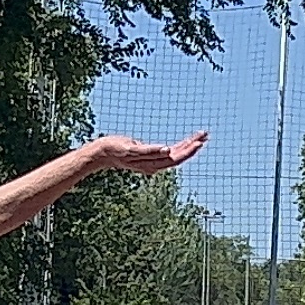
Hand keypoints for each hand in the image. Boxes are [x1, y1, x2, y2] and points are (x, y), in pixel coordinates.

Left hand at [81, 131, 206, 175]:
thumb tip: (167, 150)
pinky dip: (157, 151)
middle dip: (191, 151)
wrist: (101, 152)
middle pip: (175, 160)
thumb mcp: (142, 151)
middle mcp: (149, 165)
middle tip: (203, 140)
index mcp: (154, 164)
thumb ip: (155, 152)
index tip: (202, 140)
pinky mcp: (129, 151)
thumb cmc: (122, 150)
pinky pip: (145, 153)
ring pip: (164, 157)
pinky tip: (167, 148)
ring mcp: (139, 159)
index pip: (177, 158)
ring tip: (194, 142)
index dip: (191, 151)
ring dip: (181, 150)